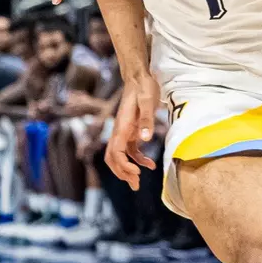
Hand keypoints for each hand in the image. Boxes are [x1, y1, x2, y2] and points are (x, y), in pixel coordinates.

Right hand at [104, 73, 158, 188]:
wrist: (139, 77)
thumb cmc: (143, 87)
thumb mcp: (147, 101)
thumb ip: (146, 119)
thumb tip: (145, 139)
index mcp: (122, 126)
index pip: (115, 151)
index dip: (123, 165)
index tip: (136, 173)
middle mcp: (120, 131)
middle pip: (112, 157)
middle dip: (121, 173)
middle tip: (135, 185)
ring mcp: (124, 132)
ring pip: (119, 156)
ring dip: (127, 170)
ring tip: (138, 182)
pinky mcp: (131, 131)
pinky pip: (130, 151)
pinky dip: (137, 160)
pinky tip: (149, 165)